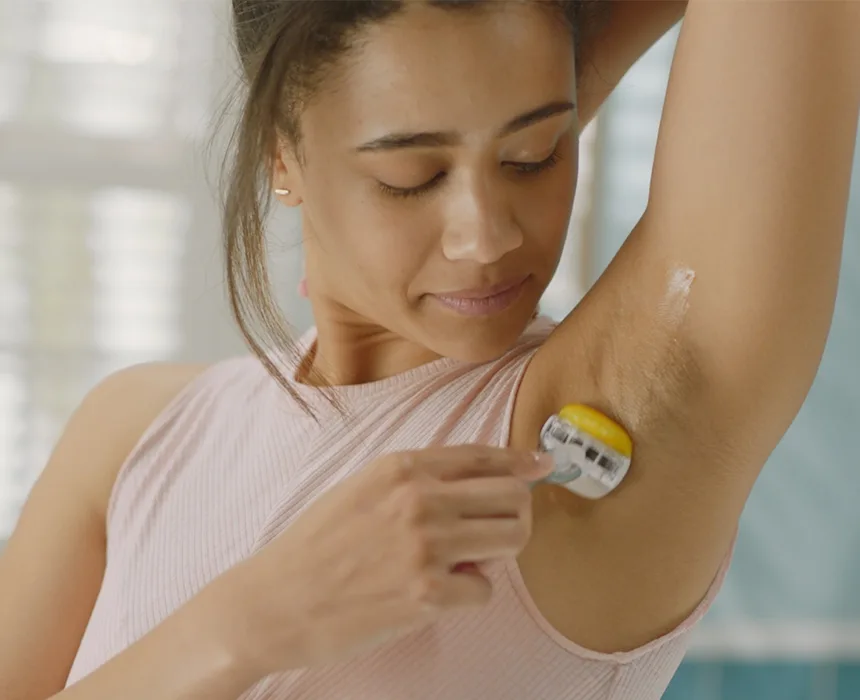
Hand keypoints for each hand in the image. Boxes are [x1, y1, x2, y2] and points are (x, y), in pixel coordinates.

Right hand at [218, 445, 552, 675]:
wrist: (277, 600)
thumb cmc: (317, 545)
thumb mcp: (364, 487)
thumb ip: (419, 480)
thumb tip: (480, 485)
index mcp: (402, 467)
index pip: (483, 456)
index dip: (521, 461)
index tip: (542, 465)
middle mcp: (420, 499)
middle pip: (513, 495)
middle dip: (515, 513)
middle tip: (494, 531)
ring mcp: (426, 546)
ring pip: (513, 537)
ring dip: (497, 552)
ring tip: (464, 561)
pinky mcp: (428, 593)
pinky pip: (485, 589)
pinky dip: (468, 594)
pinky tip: (435, 594)